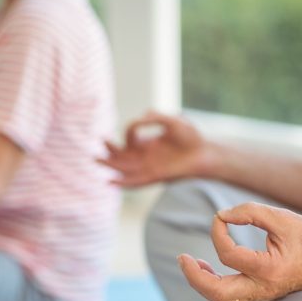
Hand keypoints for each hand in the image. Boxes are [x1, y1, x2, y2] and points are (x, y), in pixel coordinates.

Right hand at [98, 112, 217, 186]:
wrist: (205, 153)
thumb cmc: (192, 137)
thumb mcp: (172, 122)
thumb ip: (156, 118)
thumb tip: (140, 117)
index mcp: (150, 144)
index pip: (130, 139)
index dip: (129, 131)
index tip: (137, 124)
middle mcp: (147, 157)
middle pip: (122, 157)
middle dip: (109, 151)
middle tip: (98, 144)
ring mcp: (150, 167)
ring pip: (125, 169)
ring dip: (110, 166)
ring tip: (96, 160)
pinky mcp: (155, 177)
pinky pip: (135, 182)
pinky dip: (123, 183)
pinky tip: (110, 181)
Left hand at [178, 203, 301, 300]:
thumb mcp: (281, 218)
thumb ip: (249, 212)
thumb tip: (221, 217)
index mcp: (269, 269)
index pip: (228, 254)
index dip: (217, 231)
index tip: (220, 217)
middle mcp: (263, 288)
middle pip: (217, 293)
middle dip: (194, 276)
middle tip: (182, 258)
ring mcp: (260, 295)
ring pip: (220, 299)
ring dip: (201, 282)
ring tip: (191, 263)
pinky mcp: (259, 294)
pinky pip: (229, 296)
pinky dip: (213, 284)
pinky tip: (207, 268)